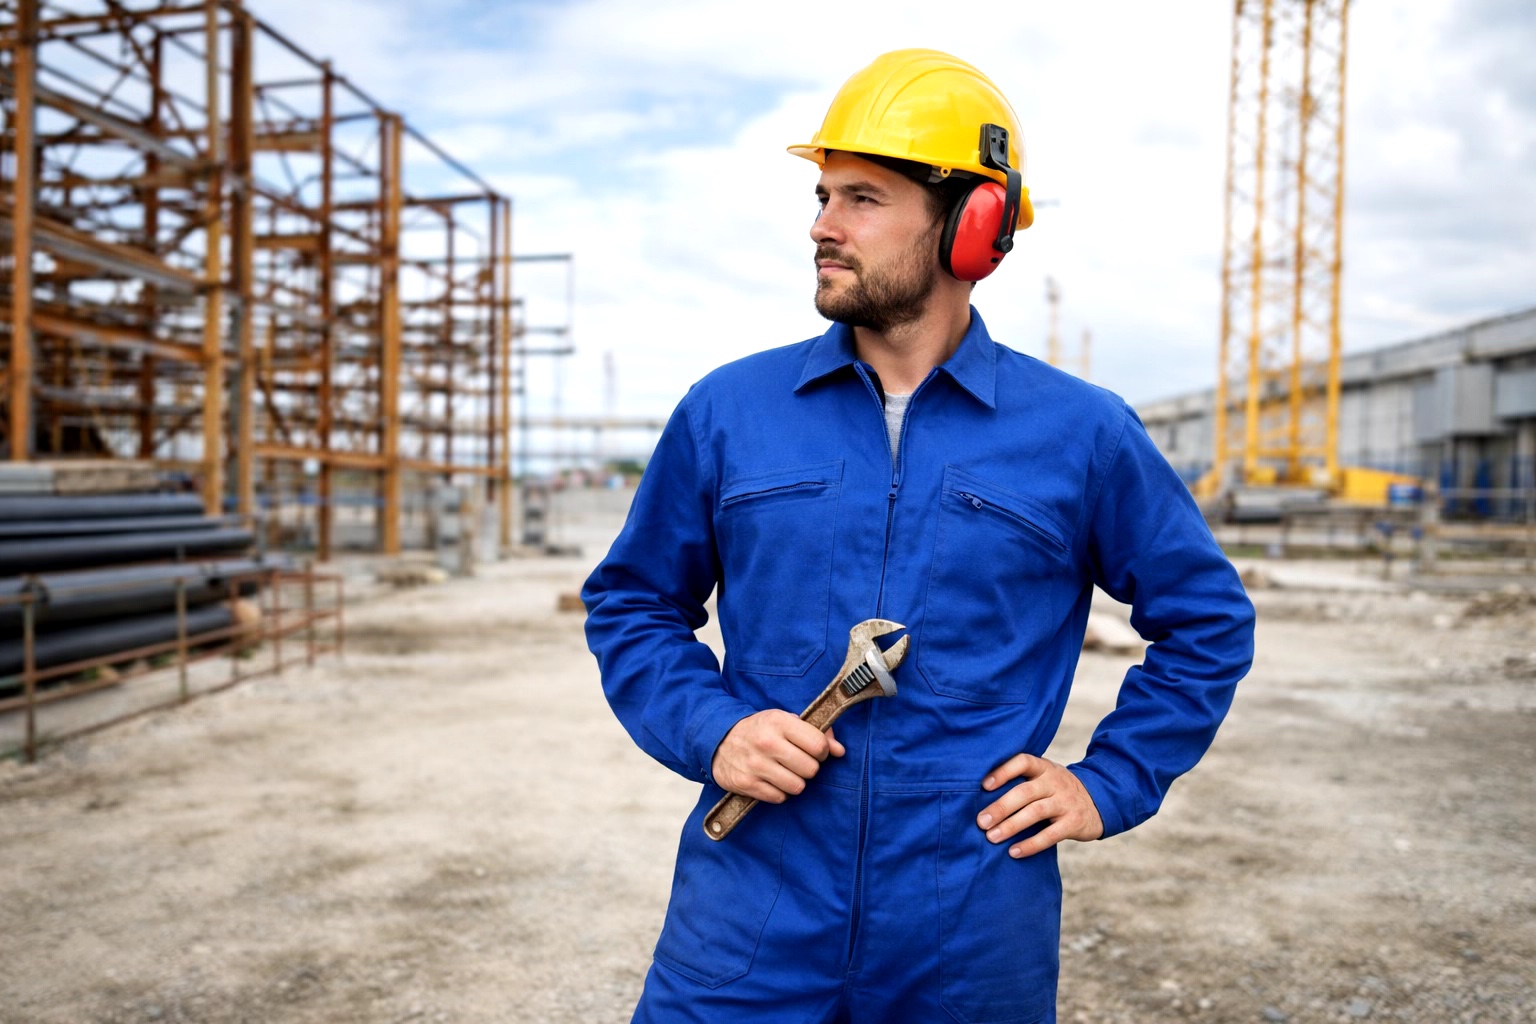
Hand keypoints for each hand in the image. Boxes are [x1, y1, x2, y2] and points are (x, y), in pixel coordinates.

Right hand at [711, 710, 844, 803]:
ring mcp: (756, 765)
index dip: (822, 751)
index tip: (814, 751)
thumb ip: (816, 733)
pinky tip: (772, 780)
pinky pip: (779, 797)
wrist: (718, 740)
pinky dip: (779, 792)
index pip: (818, 745)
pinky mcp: (747, 783)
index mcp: (779, 722)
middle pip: (810, 769)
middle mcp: (767, 743)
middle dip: (808, 768)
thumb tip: (840, 751)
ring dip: (795, 782)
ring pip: (797, 787)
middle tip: (798, 762)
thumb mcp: (785, 721)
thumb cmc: (759, 730)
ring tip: (785, 772)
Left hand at [977, 753, 1103, 857]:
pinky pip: (1050, 835)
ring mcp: (1066, 802)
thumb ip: (1022, 782)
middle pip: (1024, 792)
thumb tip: (981, 797)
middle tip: (981, 822)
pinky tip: (1014, 852)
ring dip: (1011, 826)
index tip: (984, 786)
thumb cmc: (1058, 791)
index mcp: (1044, 768)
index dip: (1003, 771)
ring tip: (992, 837)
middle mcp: (1055, 782)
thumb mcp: (1045, 778)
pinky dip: (1030, 845)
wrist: (1099, 802)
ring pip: (1035, 813)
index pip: (1023, 762)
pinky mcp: (1074, 823)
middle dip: (1000, 807)